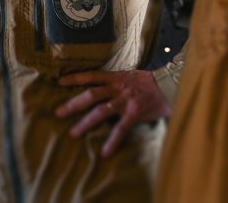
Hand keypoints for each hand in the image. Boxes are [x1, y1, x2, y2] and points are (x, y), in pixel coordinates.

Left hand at [55, 70, 170, 157]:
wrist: (169, 85)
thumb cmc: (149, 82)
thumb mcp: (129, 76)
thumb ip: (115, 82)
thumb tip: (101, 88)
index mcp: (115, 78)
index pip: (92, 75)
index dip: (75, 77)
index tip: (59, 81)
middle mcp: (117, 88)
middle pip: (91, 95)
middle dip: (73, 104)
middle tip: (58, 113)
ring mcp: (125, 100)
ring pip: (101, 111)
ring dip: (85, 123)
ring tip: (73, 133)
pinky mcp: (134, 113)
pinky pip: (121, 129)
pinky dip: (112, 141)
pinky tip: (105, 152)